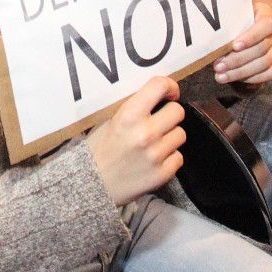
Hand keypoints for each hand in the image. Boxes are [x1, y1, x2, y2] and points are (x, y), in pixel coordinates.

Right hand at [86, 77, 184, 204]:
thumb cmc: (99, 149)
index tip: (169, 92)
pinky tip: (154, 159)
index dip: (169, 86)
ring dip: (170, 136)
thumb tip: (156, 93)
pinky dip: (169, 157)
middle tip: (160, 120)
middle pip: (178, 111)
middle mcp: (145, 134)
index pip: (160, 86)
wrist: (91, 185)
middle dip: (170, 114)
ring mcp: (155, 155)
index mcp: (129, 115)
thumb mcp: (109, 120)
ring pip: (180, 134)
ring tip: (154, 143)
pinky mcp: (162, 174)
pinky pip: (178, 157)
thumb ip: (133, 106)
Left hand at [214, 0, 271, 84]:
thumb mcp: (233, 14)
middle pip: (261, 49)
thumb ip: (227, 21)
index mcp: (267, 16)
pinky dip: (252, 78)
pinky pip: (270, 73)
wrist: (251, 26)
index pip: (265, 26)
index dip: (251, 37)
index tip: (234, 46)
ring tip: (221, 76)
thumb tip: (210, 33)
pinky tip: (235, 79)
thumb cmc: (238, 19)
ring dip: (240, 72)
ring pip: (264, 64)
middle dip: (238, 60)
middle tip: (218, 66)